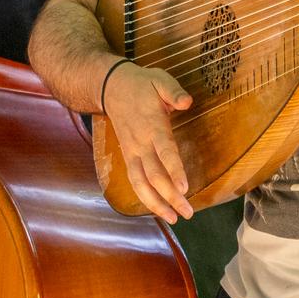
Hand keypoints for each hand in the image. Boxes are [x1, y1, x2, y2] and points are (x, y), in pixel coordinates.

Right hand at [102, 61, 194, 223]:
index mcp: (152, 125)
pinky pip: (135, 181)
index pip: (164, 151)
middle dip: (170, 196)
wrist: (111, 88)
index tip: (184, 188)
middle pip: (154, 175)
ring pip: (141, 183)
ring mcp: (132, 152)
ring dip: (156, 203)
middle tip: (187, 213)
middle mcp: (141, 143)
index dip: (174, 170)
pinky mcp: (128, 157)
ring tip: (173, 218)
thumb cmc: (141, 84)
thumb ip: (174, 91)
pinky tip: (159, 209)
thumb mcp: (159, 79)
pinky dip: (145, 197)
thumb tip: (187, 102)